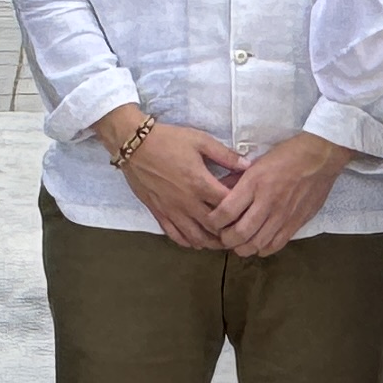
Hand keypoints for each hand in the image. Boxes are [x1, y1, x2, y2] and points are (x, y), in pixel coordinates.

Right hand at [110, 112, 245, 249]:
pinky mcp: (159, 213)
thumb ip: (225, 155)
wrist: (134, 145)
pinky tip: (195, 241)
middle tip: (239, 231)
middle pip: (214, 227)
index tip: (247, 209)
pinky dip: (187, 242)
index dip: (240, 209)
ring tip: (221, 241)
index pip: (228, 205)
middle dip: (228, 232)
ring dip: (210, 242)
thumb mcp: (200, 140)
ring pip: (195, 237)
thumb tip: (248, 166)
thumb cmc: (168, 140)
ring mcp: (172, 210)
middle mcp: (187, 202)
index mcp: (200, 183)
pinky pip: (174, 235)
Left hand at [205, 132, 352, 256]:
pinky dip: (262, 249)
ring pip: (256, 244)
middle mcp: (267, 201)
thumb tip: (217, 194)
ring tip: (238, 243)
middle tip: (222, 236)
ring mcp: (283, 215)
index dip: (213, 222)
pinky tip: (257, 244)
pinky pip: (276, 245)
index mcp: (254, 183)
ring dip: (242, 248)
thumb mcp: (255, 162)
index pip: (226, 212)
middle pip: (239, 234)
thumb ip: (236, 180)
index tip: (211, 222)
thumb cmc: (286, 156)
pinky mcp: (296, 222)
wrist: (320, 157)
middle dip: (225, 240)